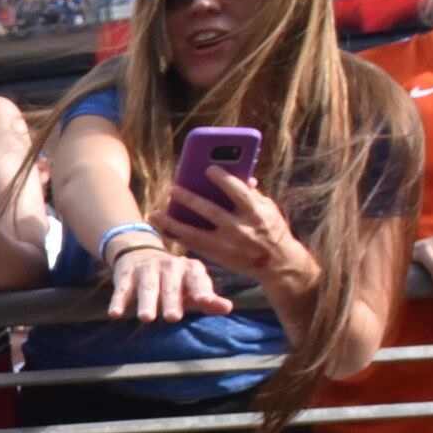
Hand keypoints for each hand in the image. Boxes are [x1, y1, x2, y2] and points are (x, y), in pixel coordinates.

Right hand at [101, 241, 229, 324]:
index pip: (197, 280)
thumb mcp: (191, 286)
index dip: (201, 290)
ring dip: (146, 302)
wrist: (141, 252)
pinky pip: (122, 289)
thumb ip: (208, 299)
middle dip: (171, 300)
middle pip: (171, 286)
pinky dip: (118, 300)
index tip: (205, 301)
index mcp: (190, 269)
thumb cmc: (174, 279)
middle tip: (173, 318)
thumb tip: (228, 308)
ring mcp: (147, 269)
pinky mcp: (126, 274)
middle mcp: (169, 266)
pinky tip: (115, 314)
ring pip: (147, 287)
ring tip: (146, 318)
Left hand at [159, 169, 310, 288]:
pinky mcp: (218, 257)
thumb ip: (252, 193)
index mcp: (256, 213)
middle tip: (172, 189)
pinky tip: (163, 228)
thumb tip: (243, 175)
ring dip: (172, 223)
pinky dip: (177, 236)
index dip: (224, 180)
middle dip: (191, 200)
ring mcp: (227, 245)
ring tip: (154, 214)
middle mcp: (240, 230)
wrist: (278, 263)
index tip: (208, 168)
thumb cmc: (271, 229)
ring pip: (195, 234)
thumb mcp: (268, 209)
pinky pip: (193, 246)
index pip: (239, 193)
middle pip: (211, 212)